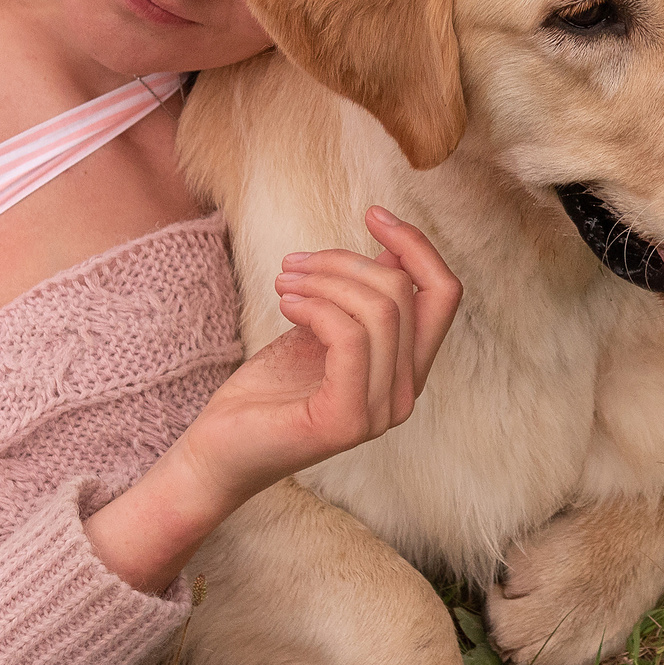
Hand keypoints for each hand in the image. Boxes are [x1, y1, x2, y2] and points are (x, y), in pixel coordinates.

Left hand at [186, 205, 462, 502]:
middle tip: (293, 263)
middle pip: (405, 293)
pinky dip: (316, 306)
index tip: (373, 214)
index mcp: (405, 369)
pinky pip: (350, 337)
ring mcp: (380, 411)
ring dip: (324, 280)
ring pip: (379, 310)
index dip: (416, 245)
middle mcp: (404, 393)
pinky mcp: (347, 420)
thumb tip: (390, 249)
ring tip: (283, 280)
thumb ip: (359, 298)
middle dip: (346, 261)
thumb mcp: (322, 328)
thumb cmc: (269, 389)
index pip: (443, 293)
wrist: (221, 449)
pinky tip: (284, 303)